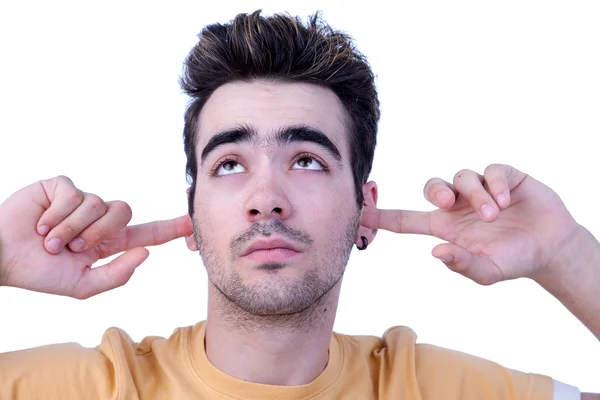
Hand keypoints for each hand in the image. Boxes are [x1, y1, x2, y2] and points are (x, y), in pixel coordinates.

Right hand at [0, 176, 191, 298]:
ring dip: (71, 229)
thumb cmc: (41, 273)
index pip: (147, 233)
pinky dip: (56, 215)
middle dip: (96, 233)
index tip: (193, 222)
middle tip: (70, 248)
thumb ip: (116, 274)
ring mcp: (81, 201)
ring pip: (98, 204)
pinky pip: (74, 194)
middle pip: (124, 213)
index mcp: (109, 243)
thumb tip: (146, 254)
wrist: (3, 258)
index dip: (171, 228)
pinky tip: (41, 224)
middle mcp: (99, 219)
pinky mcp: (62, 187)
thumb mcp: (81, 285)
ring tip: (50, 240)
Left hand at [361, 164, 581, 284]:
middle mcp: (458, 205)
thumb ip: (463, 265)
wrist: (551, 248)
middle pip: (431, 187)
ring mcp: (480, 189)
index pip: (406, 220)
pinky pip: (490, 170)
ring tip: (494, 214)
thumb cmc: (513, 260)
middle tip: (447, 203)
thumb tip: (435, 252)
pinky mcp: (504, 176)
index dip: (382, 216)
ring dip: (475, 194)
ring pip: (461, 177)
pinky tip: (507, 200)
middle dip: (435, 190)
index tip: (359, 212)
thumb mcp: (488, 271)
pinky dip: (495, 183)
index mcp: (445, 227)